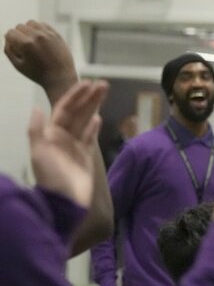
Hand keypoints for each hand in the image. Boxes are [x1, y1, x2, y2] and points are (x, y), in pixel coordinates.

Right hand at [4, 21, 79, 100]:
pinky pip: (43, 24)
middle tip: (25, 48)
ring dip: (28, 30)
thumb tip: (7, 37)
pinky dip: (39, 29)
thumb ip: (8, 49)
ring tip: (31, 41)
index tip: (17, 50)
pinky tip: (40, 39)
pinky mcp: (57, 35)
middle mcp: (37, 36)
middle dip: (19, 36)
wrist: (60, 78)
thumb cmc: (37, 74)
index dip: (10, 41)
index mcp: (26, 44)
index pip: (10, 33)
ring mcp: (48, 34)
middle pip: (19, 27)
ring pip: (31, 23)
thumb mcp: (17, 65)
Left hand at [29, 80, 106, 206]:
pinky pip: (90, 137)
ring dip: (94, 107)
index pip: (64, 109)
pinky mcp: (86, 156)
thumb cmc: (52, 177)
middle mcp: (63, 137)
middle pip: (77, 112)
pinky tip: (99, 117)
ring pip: (86, 121)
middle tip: (103, 84)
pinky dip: (94, 127)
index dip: (75, 96)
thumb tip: (37, 108)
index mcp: (51, 134)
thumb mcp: (39, 153)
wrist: (65, 201)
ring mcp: (75, 146)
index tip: (87, 83)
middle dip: (89, 98)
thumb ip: (37, 130)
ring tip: (105, 93)